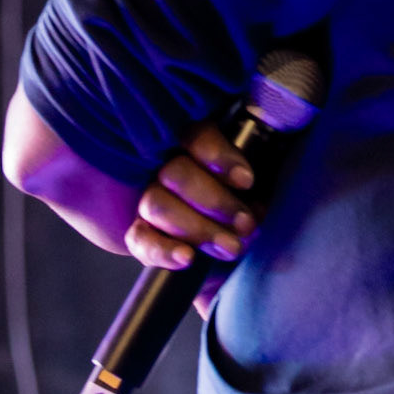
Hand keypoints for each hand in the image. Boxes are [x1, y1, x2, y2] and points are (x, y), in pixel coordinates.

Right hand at [126, 122, 259, 287]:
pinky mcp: (142, 233)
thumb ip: (250, 187)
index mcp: (194, 146)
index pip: (196, 136)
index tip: (246, 182)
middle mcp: (165, 167)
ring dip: (198, 228)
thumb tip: (253, 202)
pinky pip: (140, 240)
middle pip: (176, 173)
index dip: (219, 157)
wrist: (232, 245)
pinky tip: (187, 257)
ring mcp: (149, 199)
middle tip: (244, 224)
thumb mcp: (253, 190)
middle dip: (214, 201)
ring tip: (231, 247)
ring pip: (157, 204)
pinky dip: (164, 250)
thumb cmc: (244, 205)